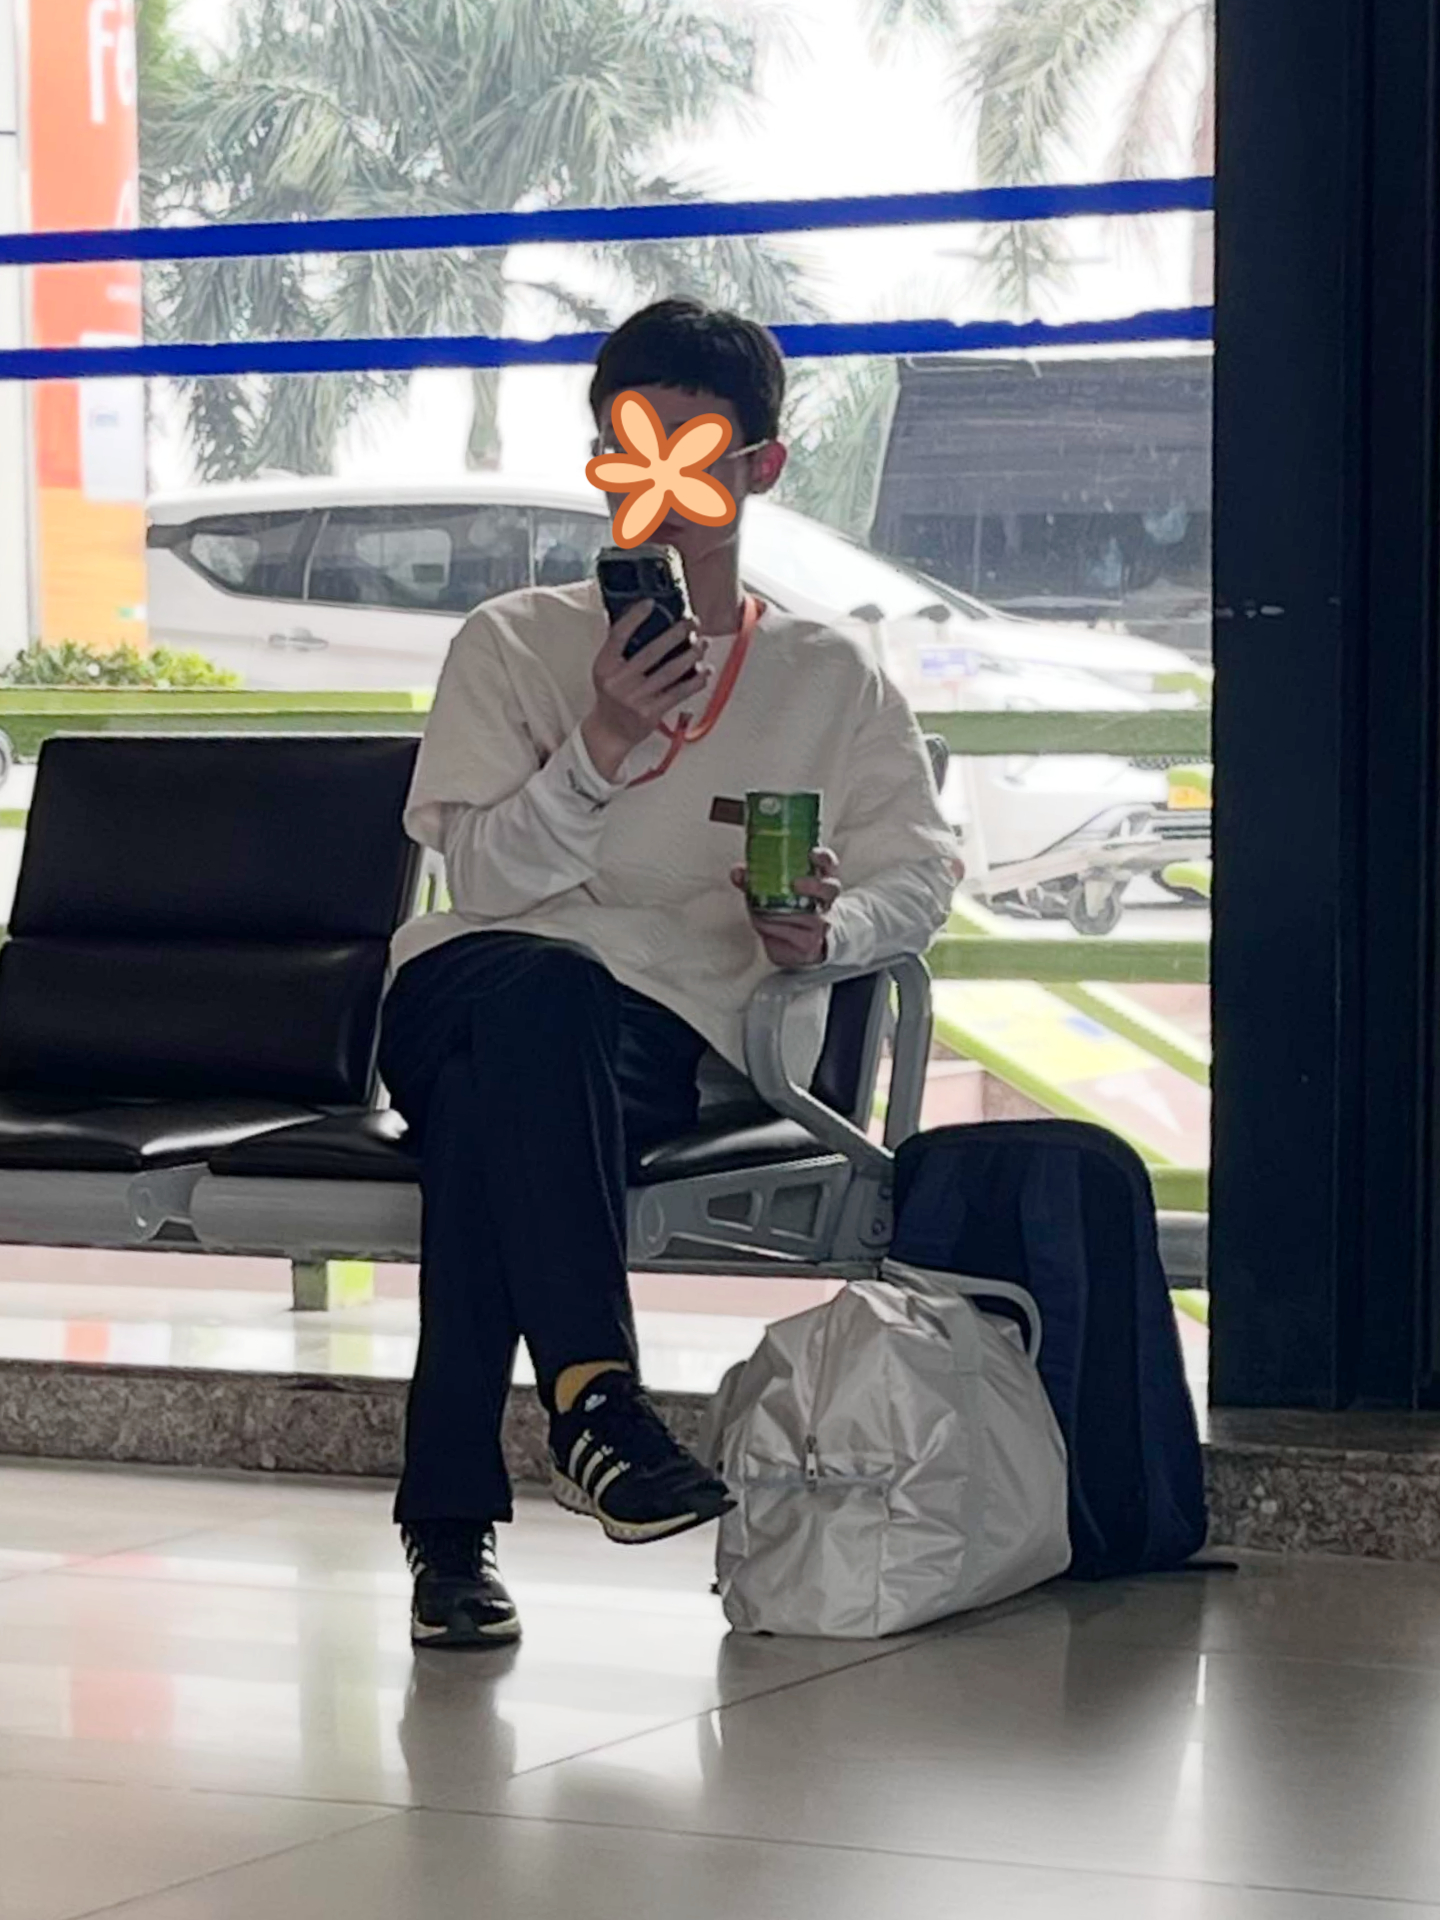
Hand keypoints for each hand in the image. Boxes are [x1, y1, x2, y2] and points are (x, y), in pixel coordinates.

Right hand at [581, 599, 708, 781]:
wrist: (610, 730)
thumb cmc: (613, 696)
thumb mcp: (607, 670)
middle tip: (692, 621)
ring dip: (691, 655)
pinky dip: (695, 681)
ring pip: (670, 671)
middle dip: (676, 634)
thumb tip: (639, 617)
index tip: (651, 603)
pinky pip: (678, 693)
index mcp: (604, 666)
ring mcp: (635, 698)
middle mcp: (618, 682)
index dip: (634, 618)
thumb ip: (620, 649)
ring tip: (703, 643)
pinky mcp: (651, 712)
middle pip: (651, 652)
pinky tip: (704, 671)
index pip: (618, 636)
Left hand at [730, 847, 840, 969]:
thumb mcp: (774, 891)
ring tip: (758, 907)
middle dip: (814, 885)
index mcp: (820, 879)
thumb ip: (756, 879)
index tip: (811, 853)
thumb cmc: (789, 909)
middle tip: (795, 883)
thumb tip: (738, 872)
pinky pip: (792, 934)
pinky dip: (773, 927)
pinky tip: (762, 923)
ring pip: (807, 915)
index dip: (823, 857)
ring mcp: (822, 922)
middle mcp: (826, 900)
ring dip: (779, 910)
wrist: (802, 945)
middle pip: (830, 889)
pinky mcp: (811, 942)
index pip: (829, 863)